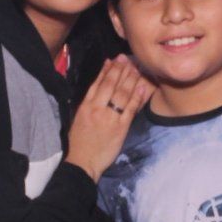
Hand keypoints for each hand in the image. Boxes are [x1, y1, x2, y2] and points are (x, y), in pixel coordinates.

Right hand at [66, 57, 153, 183]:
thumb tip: (97, 88)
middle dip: (120, 70)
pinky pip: (131, 109)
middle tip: (128, 58)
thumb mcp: (78, 118)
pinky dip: (137, 97)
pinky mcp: (120, 128)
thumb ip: (88, 103)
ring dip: (130, 79)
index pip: (98, 83)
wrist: (82, 163)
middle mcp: (97, 109)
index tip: (114, 60)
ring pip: (122, 94)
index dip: (107, 70)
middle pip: (111, 85)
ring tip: (136, 68)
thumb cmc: (79, 142)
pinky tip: (143, 86)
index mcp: (85, 106)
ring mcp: (109, 118)